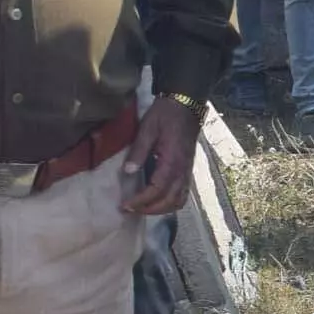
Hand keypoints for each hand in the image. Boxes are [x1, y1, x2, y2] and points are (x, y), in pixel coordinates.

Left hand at [120, 95, 199, 216]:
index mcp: (172, 161)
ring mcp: (187, 171)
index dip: (141, 200)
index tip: (125, 205)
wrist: (185, 104)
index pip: (157, 189)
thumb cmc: (165, 115)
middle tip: (130, 209)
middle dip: (149, 209)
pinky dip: (171, 202)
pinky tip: (158, 200)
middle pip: (169, 200)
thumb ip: (138, 151)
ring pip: (178, 200)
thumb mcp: (147, 129)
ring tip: (143, 208)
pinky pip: (183, 194)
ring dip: (161, 209)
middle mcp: (182, 170)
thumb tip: (128, 171)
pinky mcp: (187, 169)